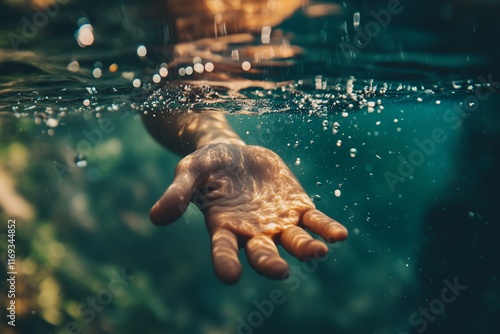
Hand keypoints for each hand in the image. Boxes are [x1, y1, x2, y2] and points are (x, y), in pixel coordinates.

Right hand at [150, 143, 347, 283]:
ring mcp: (277, 221)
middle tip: (279, 271)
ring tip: (318, 252)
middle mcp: (252, 231)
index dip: (225, 262)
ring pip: (293, 240)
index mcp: (223, 227)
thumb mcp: (189, 172)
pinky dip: (325, 228)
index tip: (229, 276)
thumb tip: (156, 217)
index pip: (222, 250)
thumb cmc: (208, 166)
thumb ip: (177, 193)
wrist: (234, 152)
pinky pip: (314, 220)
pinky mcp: (297, 206)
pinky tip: (338, 235)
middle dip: (270, 263)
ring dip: (306, 248)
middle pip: (262, 253)